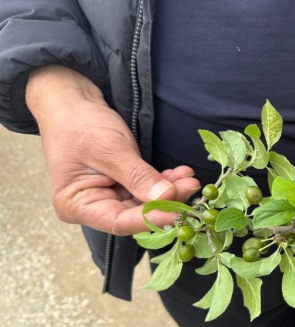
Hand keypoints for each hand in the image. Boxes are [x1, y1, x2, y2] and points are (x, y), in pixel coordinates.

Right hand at [27, 66, 200, 235]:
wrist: (71, 104)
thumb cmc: (79, 124)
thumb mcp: (109, 149)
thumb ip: (136, 176)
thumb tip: (166, 197)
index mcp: (76, 205)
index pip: (119, 222)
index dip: (151, 219)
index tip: (178, 212)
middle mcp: (92, 207)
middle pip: (136, 214)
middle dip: (166, 202)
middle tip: (191, 187)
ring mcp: (108, 197)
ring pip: (146, 203)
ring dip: (170, 192)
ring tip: (190, 179)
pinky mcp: (123, 186)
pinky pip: (147, 190)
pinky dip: (165, 182)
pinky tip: (181, 174)